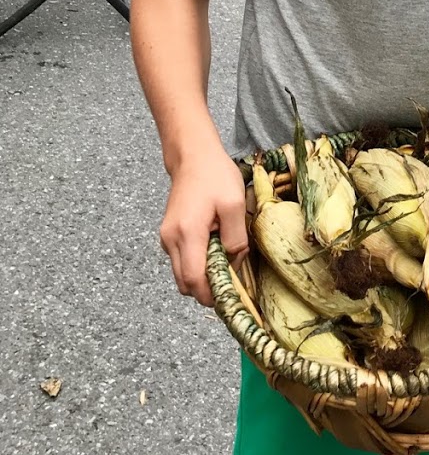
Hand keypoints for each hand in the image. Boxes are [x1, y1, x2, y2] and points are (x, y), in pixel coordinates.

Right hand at [159, 145, 246, 306]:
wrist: (193, 157)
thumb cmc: (215, 176)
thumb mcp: (234, 204)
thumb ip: (236, 238)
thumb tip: (234, 263)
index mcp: (187, 233)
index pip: (193, 280)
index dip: (211, 295)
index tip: (230, 297)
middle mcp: (170, 240)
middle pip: (185, 283)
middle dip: (207, 288)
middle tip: (231, 277)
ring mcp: (166, 238)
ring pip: (182, 274)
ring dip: (202, 276)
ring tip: (225, 257)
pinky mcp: (168, 235)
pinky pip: (181, 261)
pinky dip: (197, 264)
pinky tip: (214, 248)